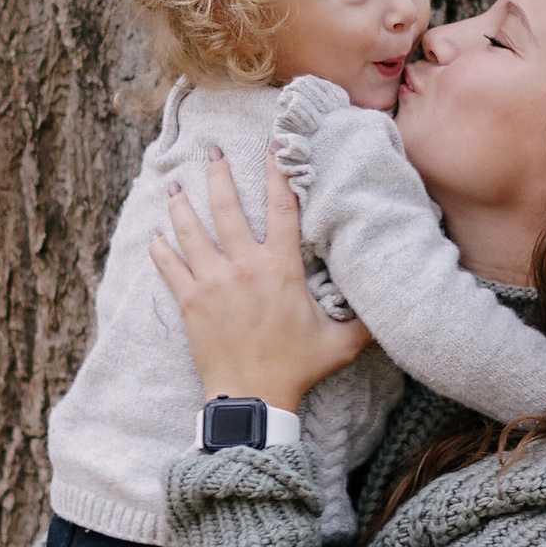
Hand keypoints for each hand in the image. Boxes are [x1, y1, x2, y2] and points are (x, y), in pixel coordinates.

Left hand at [151, 149, 372, 410]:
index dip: (278, 174)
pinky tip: (155, 236)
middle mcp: (244, 267)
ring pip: (191, 231)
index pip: (282, 209)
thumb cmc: (297, 369)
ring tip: (174, 185)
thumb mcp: (342, 342)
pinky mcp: (190, 303)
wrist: (253, 399)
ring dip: (182, 205)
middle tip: (211, 150)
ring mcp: (212, 283)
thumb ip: (365, 319)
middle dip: (218, 174)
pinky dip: (161, 250)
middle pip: (227, 208)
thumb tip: (389, 300)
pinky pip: (170, 267)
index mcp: (280, 269)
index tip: (273, 146)